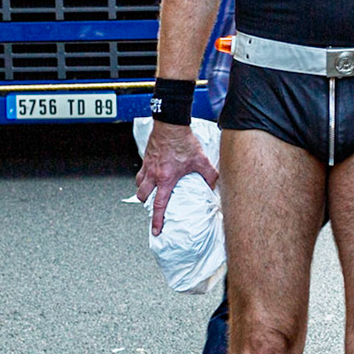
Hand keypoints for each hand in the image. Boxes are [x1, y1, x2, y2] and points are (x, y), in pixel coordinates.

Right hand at [134, 120, 217, 234]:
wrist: (171, 124)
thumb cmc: (183, 141)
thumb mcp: (201, 160)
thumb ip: (209, 175)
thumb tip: (214, 185)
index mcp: (166, 179)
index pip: (160, 205)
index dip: (157, 220)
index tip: (156, 230)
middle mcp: (153, 174)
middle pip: (143, 196)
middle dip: (146, 204)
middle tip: (152, 206)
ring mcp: (148, 166)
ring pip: (138, 184)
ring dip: (143, 190)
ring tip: (150, 192)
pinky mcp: (146, 157)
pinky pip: (140, 172)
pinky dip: (143, 176)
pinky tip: (150, 175)